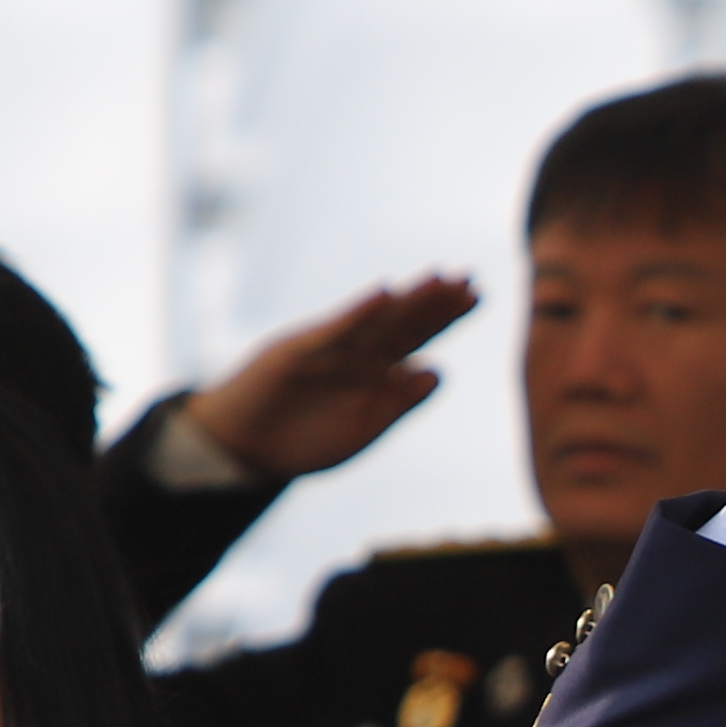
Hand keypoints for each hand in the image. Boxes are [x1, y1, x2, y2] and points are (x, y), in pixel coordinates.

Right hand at [183, 274, 476, 482]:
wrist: (248, 449)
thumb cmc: (306, 440)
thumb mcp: (364, 427)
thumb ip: (400, 401)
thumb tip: (439, 370)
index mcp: (376, 370)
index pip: (418, 335)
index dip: (447, 315)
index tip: (477, 295)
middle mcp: (357, 351)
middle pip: (404, 320)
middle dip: (436, 299)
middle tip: (469, 277)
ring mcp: (330, 348)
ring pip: (376, 319)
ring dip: (408, 299)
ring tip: (439, 277)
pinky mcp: (301, 350)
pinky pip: (336, 330)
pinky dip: (360, 313)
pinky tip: (386, 293)